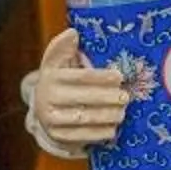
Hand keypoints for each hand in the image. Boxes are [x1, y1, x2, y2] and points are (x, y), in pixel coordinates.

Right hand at [33, 28, 128, 151]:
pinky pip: (80, 136)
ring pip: (83, 118)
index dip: (101, 77)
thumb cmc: (60, 80)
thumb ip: (65, 47)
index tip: (120, 76)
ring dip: (106, 116)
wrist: (44, 109)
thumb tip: (73, 33)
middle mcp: (47, 97)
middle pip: (82, 98)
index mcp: (50, 75)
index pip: (79, 76)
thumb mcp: (58, 61)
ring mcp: (50, 119)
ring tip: (122, 113)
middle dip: (107, 98)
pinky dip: (98, 133)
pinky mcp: (57, 136)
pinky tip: (113, 129)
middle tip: (126, 97)